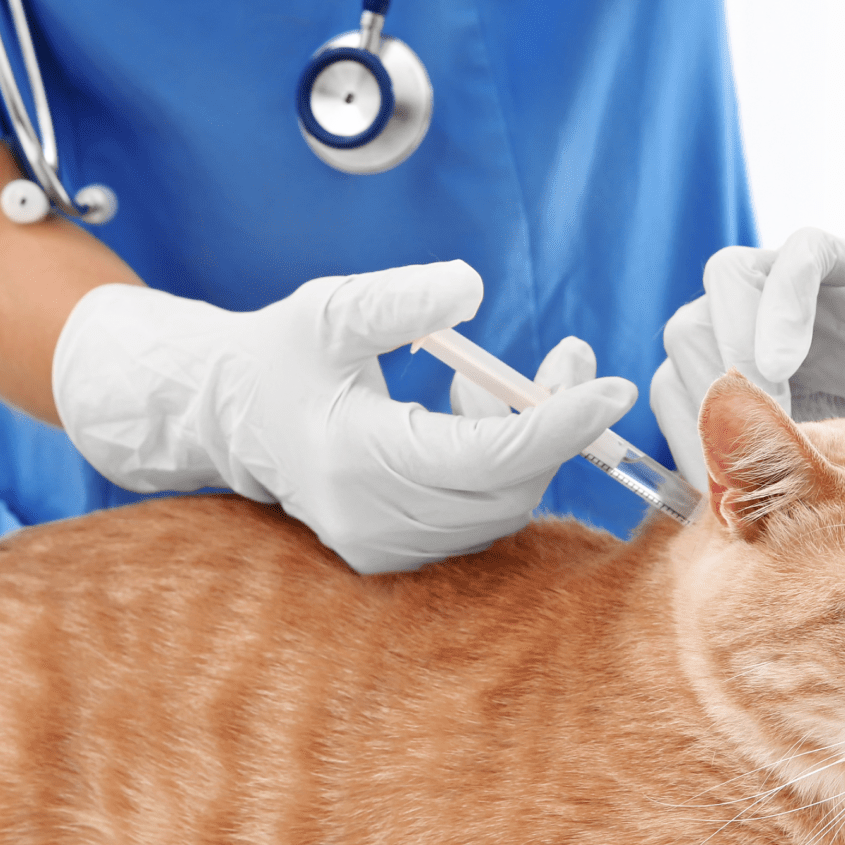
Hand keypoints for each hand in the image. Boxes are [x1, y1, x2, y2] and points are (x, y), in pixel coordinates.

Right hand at [52, 261, 636, 573]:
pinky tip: (470, 415)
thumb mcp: (331, 308)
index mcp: (355, 461)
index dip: (557, 426)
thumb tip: (471, 288)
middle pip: (505, 489)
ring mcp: (383, 549)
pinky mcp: (393, 556)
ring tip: (495, 377)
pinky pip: (477, 517)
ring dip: (524, 441)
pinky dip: (496, 466)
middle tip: (573, 357)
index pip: (484, 458)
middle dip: (554, 424)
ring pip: (498, 506)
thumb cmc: (284, 355)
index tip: (612, 390)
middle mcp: (371, 521)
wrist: (232, 419)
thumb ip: (402, 297)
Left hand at [649, 228, 844, 480]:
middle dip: (700, 390)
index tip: (710, 491)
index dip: (681, 434)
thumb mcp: (828, 484)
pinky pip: (796, 259)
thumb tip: (713, 551)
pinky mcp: (840, 264)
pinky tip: (777, 363)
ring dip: (730, 344)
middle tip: (728, 449)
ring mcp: (793, 290)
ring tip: (755, 406)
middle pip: (689, 338)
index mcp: (736, 381)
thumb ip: (772, 500)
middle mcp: (755, 328)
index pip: (675, 391)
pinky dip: (779, 307)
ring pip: (724, 288)